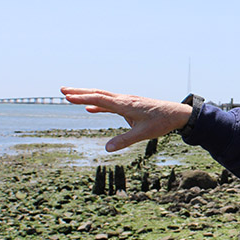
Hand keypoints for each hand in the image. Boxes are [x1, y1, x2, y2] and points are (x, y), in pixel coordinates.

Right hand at [60, 88, 192, 151]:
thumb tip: (107, 148)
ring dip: (87, 96)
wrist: (177, 113)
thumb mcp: (143, 134)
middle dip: (79, 92)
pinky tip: (90, 109)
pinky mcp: (130, 105)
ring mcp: (126, 101)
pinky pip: (110, 103)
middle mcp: (124, 100)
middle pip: (97, 93)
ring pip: (102, 96)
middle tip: (62, 90)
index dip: (82, 98)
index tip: (67, 97)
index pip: (100, 99)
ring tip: (70, 96)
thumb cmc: (162, 122)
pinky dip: (98, 105)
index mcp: (125, 104)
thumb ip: (125, 140)